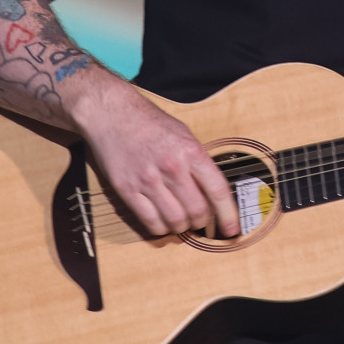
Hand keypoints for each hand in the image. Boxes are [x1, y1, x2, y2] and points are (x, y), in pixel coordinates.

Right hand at [70, 76, 239, 237]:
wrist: (111, 114)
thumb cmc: (150, 123)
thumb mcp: (184, 135)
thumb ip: (198, 162)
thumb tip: (211, 191)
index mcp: (191, 151)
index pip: (217, 191)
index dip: (228, 215)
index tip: (232, 229)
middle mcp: (172, 167)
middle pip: (197, 211)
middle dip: (202, 222)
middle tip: (201, 220)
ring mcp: (148, 180)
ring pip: (175, 221)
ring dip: (182, 227)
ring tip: (181, 220)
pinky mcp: (127, 190)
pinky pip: (149, 221)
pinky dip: (160, 228)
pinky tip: (163, 222)